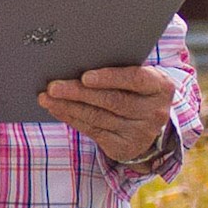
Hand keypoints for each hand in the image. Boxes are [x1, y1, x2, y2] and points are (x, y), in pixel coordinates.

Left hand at [43, 65, 174, 163]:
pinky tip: (57, 109)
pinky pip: (93, 131)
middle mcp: (154, 111)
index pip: (135, 79)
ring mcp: (141, 132)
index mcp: (160, 86)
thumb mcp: (137, 77)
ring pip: (98, 118)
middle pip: (112, 101)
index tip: (85, 76)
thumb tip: (76, 60)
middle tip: (53, 87)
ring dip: (68, 107)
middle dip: (79, 93)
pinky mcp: (125, 147)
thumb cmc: (135, 89)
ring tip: (47, 98)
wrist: (151, 122)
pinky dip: (71, 118)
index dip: (109, 78)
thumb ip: (118, 68)